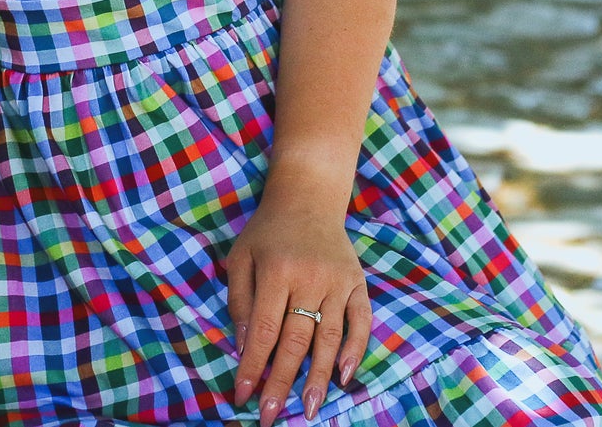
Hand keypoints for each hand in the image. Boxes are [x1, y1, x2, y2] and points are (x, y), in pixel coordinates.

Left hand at [225, 200, 371, 426]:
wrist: (308, 197)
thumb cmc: (267, 231)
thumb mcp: (241, 256)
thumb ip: (240, 300)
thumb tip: (243, 346)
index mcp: (277, 269)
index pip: (264, 328)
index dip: (253, 365)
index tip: (242, 395)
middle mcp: (310, 277)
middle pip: (296, 340)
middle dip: (281, 382)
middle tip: (270, 416)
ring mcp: (338, 281)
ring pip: (329, 337)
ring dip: (318, 377)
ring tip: (308, 410)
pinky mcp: (357, 283)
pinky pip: (361, 321)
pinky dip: (356, 349)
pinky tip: (344, 376)